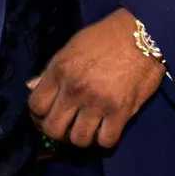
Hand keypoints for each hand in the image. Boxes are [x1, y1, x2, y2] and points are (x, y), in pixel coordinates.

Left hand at [27, 8, 164, 149]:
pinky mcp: (121, 112)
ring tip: (86, 128)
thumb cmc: (105, 37)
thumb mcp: (71, 47)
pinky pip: (106, 141)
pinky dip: (104, 140)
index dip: (38, 115)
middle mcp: (75, 89)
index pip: (35, 106)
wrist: (142, 34)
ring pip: (78, 140)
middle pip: (53, 129)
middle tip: (66, 126)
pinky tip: (105, 129)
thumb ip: (50, 70)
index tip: (47, 114)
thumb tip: (32, 87)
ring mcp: (98, 102)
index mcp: (60, 70)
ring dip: (80, 138)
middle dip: (57, 131)